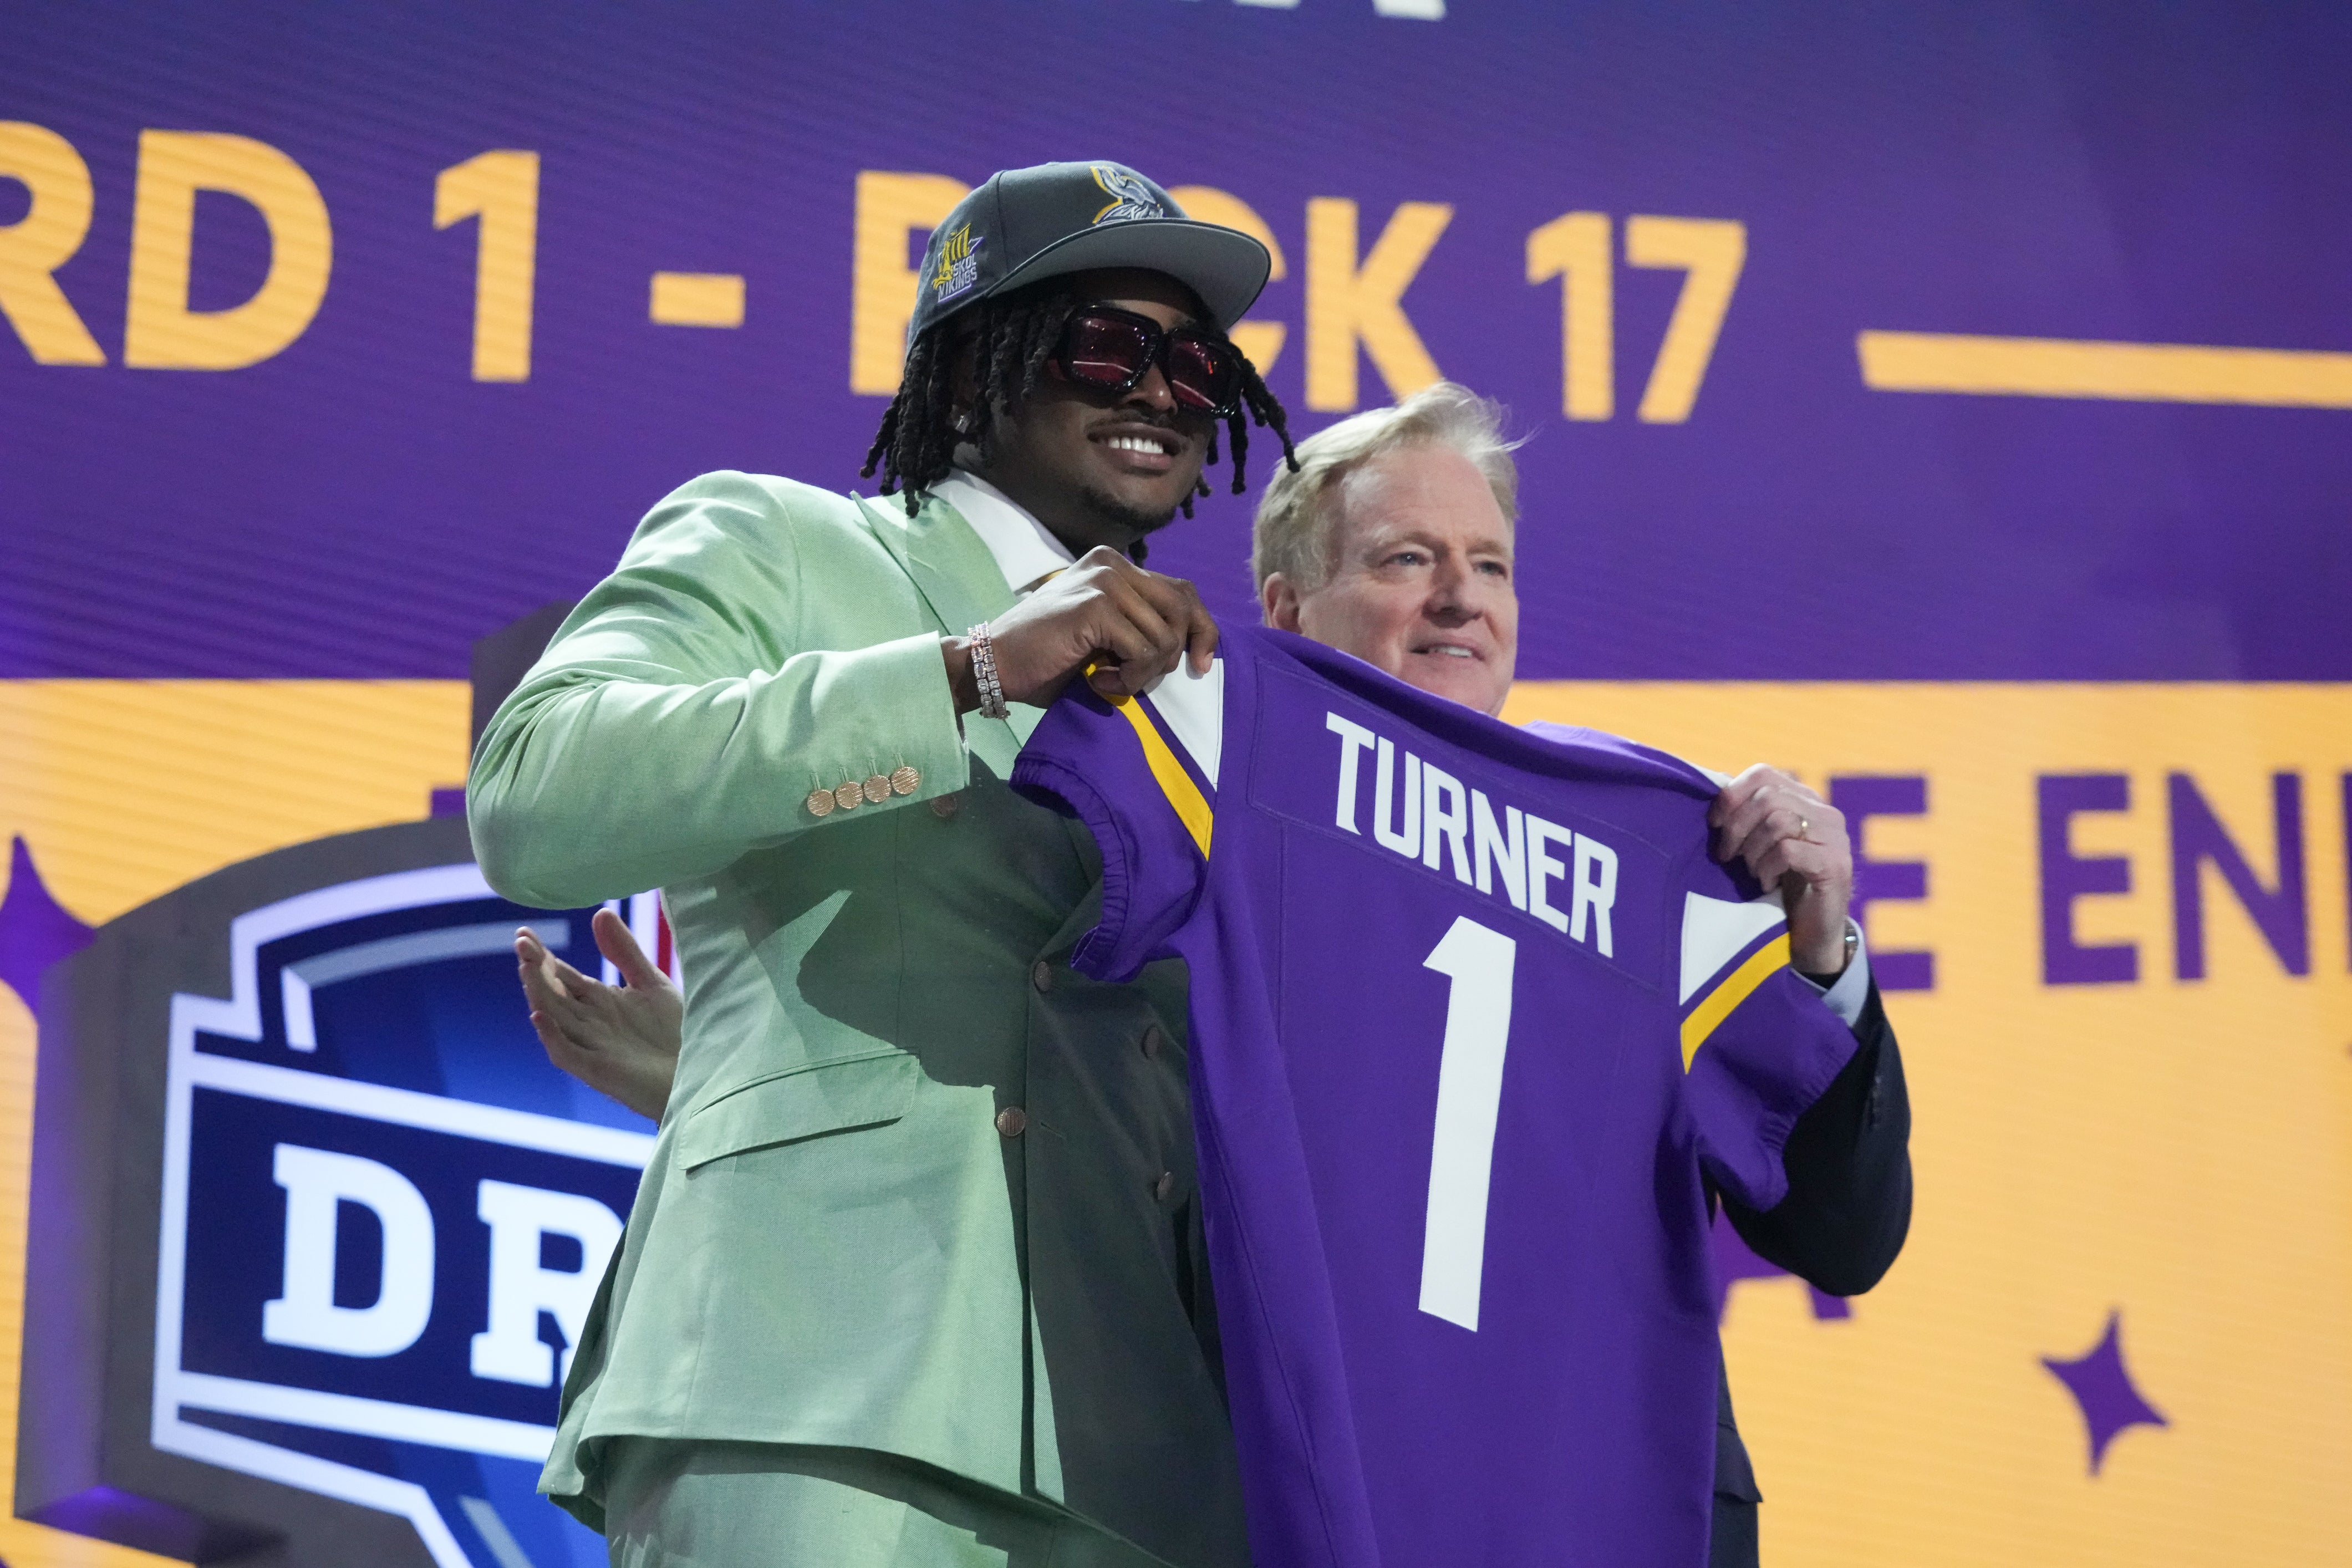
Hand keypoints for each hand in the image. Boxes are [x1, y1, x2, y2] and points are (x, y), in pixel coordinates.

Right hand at [516, 908, 682, 1121]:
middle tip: (522, 942)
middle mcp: (588, 1023)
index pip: (561, 976)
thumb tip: (599, 913)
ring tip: (526, 966)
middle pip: (552, 993)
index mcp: (598, 1002)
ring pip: (553, 1018)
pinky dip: (551, 1036)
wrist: (701, 1072)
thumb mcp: (651, 983)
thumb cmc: (676, 1033)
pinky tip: (540, 1015)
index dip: (543, 956)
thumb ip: (625, 952)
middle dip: (535, 969)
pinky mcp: (599, 1070)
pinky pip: (566, 1053)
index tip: (524, 933)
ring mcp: (591, 1046)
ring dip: (538, 993)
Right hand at [943, 547, 1215, 710]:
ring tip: (1106, 679)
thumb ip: (1140, 624)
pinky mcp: (1096, 606)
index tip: (1201, 665)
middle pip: (1183, 608)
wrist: (992, 664)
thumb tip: (1194, 644)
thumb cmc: (1047, 658)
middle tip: (1137, 678)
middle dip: (1174, 654)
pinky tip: (1097, 679)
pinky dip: (1128, 678)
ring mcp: (1104, 581)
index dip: (1202, 629)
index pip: (1183, 591)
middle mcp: (1113, 564)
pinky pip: (1143, 651)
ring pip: (1164, 637)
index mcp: (1116, 564)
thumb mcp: (1105, 633)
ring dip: (1142, 674)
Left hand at [1708, 766, 1853, 975]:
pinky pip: (1787, 851)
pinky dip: (1767, 867)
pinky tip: (1766, 883)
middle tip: (1727, 854)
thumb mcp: (1761, 843)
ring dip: (1752, 850)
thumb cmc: (1781, 885)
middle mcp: (1825, 814)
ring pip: (1777, 822)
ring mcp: (1835, 839)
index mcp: (1806, 800)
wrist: (1813, 934)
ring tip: (1752, 871)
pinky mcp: (1834, 866)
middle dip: (1737, 826)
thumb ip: (1748, 814)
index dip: (1731, 794)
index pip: (1764, 773)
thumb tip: (1714, 784)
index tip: (1713, 823)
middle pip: (1767, 797)